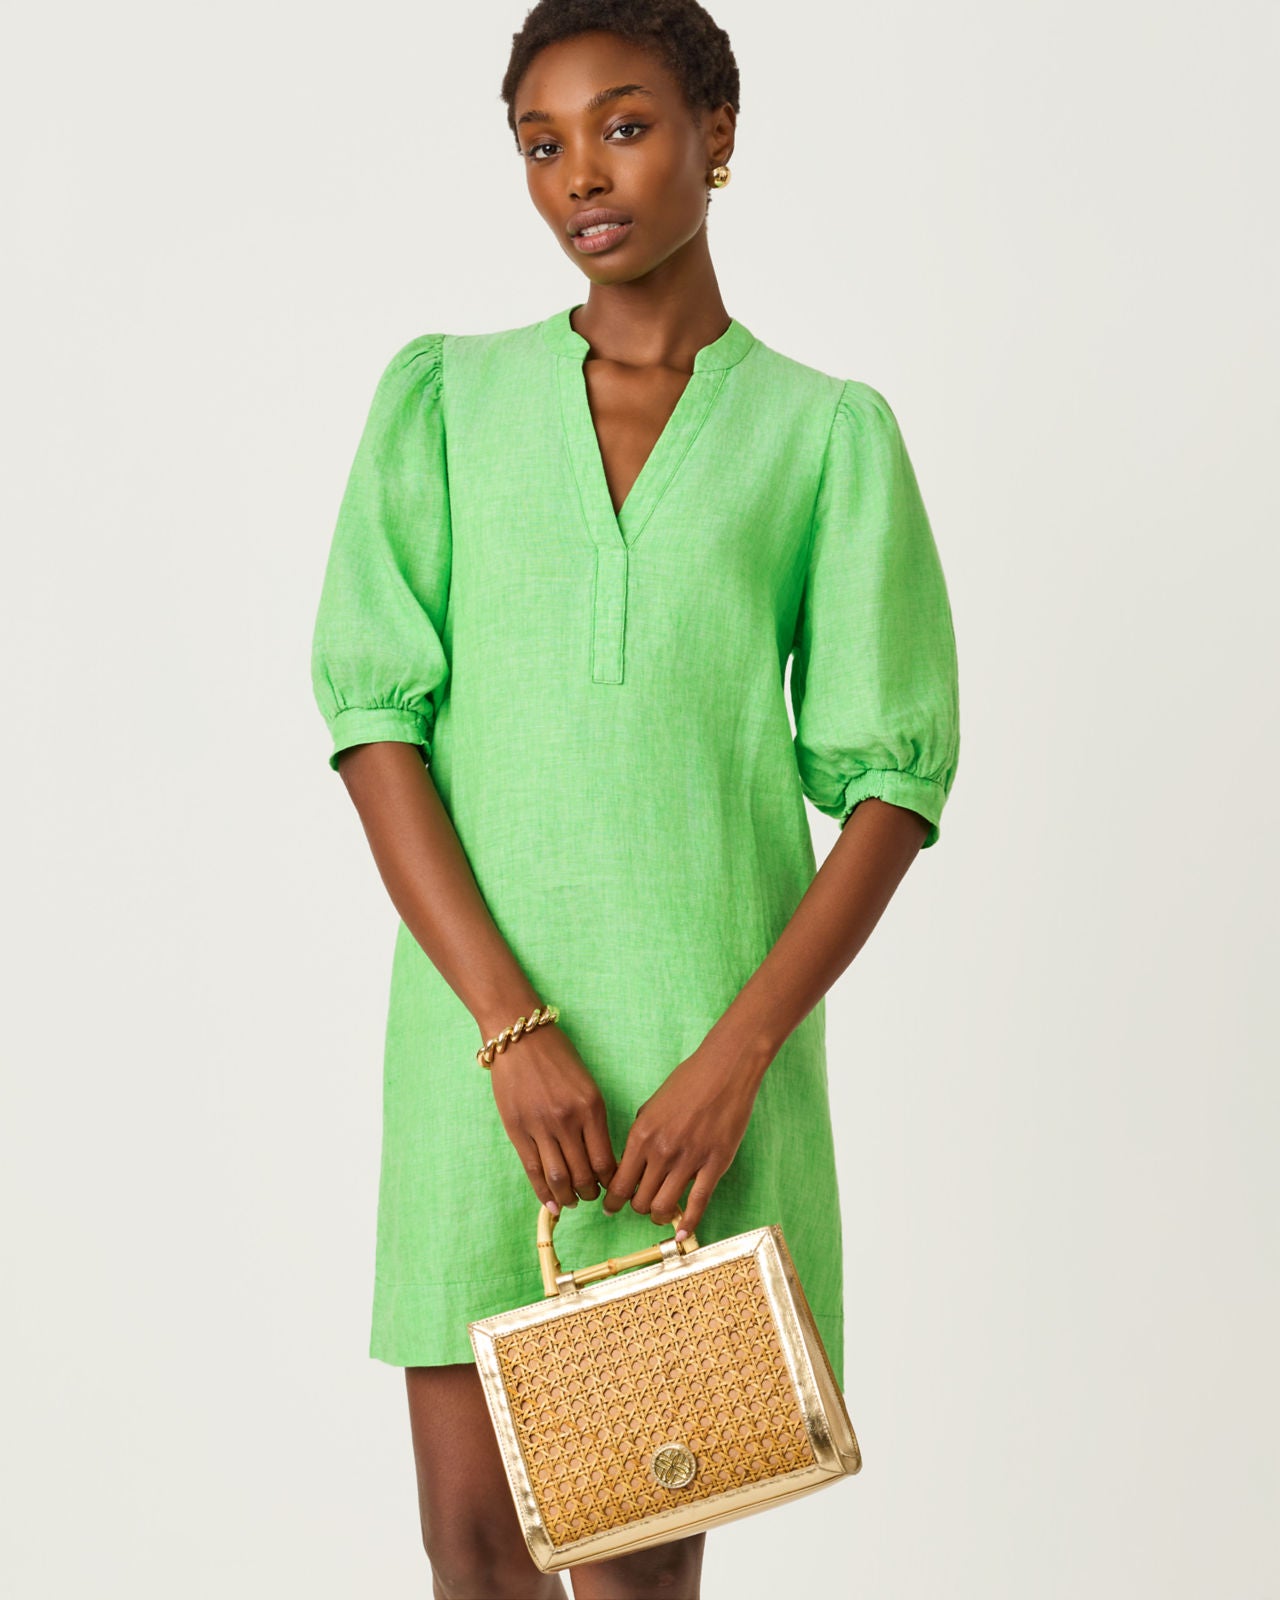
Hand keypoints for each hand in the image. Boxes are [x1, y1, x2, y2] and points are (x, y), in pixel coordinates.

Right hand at [487, 1023, 617, 1214]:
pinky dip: (543, 1192)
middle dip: (589, 1192)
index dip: (610, 1181)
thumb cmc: (558, 1057)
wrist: (520, 1038)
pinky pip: (533, 1170)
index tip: (610, 1187)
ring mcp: (540, 1126)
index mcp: (591, 1107)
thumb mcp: (587, 1085)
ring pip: (558, 1177)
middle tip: (590, 1196)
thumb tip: (600, 1159)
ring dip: (568, 1196)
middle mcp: (567, 1120)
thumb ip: (593, 1120)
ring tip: (572, 1201)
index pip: (605, 1160)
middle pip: (583, 1174)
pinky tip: (551, 1203)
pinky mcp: (517, 1130)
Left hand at [602, 1035, 767, 1238]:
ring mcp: (688, 1160)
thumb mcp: (651, 1106)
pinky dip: (688, 1225)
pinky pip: (698, 1204)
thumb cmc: (687, 1082)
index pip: (619, 1183)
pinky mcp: (714, 1165)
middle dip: (637, 1208)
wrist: (724, 1069)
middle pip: (640, 1201)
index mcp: (641, 1135)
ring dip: (659, 1216)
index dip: (613, 1202)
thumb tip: (632, 1165)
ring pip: (664, 1207)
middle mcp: (661, 1151)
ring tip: (661, 1213)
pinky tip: (683, 1235)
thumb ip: (640, 1136)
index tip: (611, 1208)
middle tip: (641, 1206)